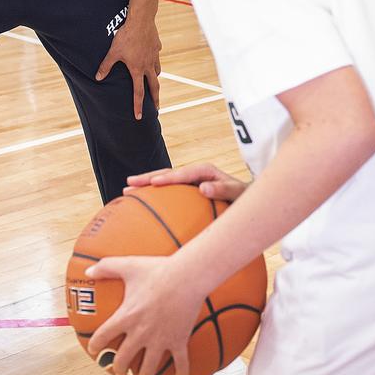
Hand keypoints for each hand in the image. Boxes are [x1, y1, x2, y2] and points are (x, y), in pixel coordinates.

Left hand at [86, 254, 204, 374]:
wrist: (186, 277)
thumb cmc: (157, 270)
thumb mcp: (128, 266)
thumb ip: (106, 267)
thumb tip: (88, 271)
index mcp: (126, 316)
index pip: (103, 336)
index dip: (95, 346)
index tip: (94, 350)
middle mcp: (140, 333)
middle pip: (124, 359)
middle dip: (118, 368)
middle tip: (119, 369)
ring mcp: (160, 339)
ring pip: (148, 367)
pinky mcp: (179, 341)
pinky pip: (180, 361)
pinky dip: (180, 370)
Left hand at [96, 16, 161, 119]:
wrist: (140, 20)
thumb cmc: (125, 36)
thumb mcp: (113, 52)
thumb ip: (106, 66)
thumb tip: (97, 77)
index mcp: (137, 69)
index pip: (138, 92)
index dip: (138, 106)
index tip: (139, 117)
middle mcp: (148, 65)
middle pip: (154, 86)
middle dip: (155, 98)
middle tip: (157, 108)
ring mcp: (154, 56)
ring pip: (157, 71)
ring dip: (155, 78)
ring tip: (153, 81)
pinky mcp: (157, 46)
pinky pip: (156, 56)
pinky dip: (154, 59)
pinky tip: (150, 55)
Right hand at [126, 161, 246, 201]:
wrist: (247, 199)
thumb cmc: (244, 197)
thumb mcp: (238, 193)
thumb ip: (223, 189)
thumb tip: (204, 188)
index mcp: (204, 171)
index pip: (182, 174)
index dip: (167, 178)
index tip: (153, 183)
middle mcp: (194, 174)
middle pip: (167, 174)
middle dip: (148, 178)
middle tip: (129, 183)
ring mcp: (189, 182)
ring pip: (164, 181)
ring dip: (146, 185)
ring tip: (127, 189)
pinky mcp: (186, 191)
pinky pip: (168, 193)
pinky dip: (154, 195)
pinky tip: (140, 203)